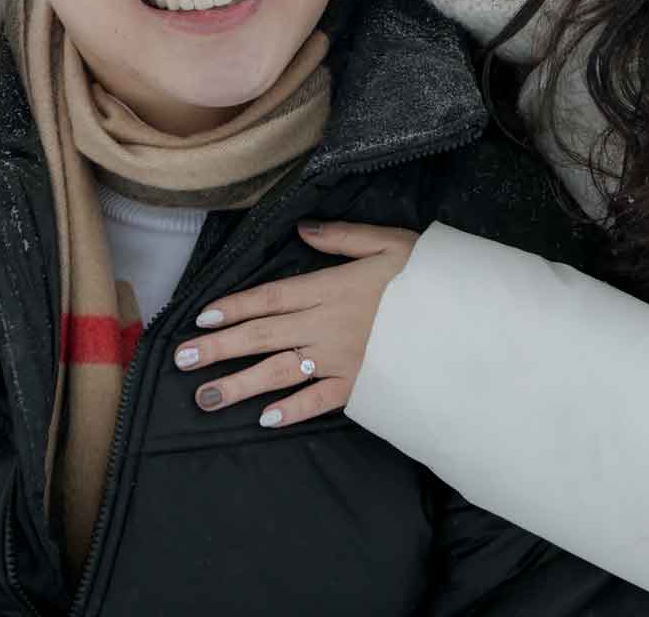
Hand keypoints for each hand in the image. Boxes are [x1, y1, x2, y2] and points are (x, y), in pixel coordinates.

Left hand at [173, 221, 417, 427]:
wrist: (467, 322)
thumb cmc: (430, 278)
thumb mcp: (391, 243)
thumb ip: (344, 237)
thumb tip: (304, 229)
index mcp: (331, 288)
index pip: (270, 298)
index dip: (233, 307)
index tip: (200, 319)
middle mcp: (328, 325)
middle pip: (263, 336)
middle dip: (219, 348)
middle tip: (181, 360)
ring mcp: (344, 359)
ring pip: (282, 372)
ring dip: (241, 384)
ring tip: (206, 397)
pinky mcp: (364, 386)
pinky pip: (322, 400)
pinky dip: (294, 410)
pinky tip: (266, 419)